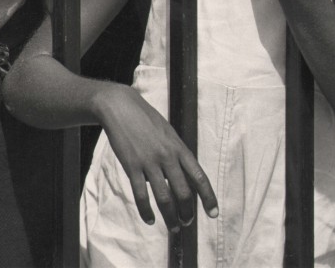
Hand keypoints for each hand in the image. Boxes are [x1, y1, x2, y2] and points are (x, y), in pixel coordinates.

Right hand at [96, 84, 217, 232]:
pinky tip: (149, 219)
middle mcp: (167, 156)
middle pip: (183, 192)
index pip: (199, 176)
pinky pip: (141, 194)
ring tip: (173, 227)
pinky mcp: (132, 165)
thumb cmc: (146, 119)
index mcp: (179, 147)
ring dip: (170, 217)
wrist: (121, 107)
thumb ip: (176, 153)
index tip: (213, 214)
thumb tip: (183, 176)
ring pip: (164, 198)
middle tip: (186, 222)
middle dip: (187, 213)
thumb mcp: (168, 132)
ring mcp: (149, 161)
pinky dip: (146, 211)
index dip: (208, 197)